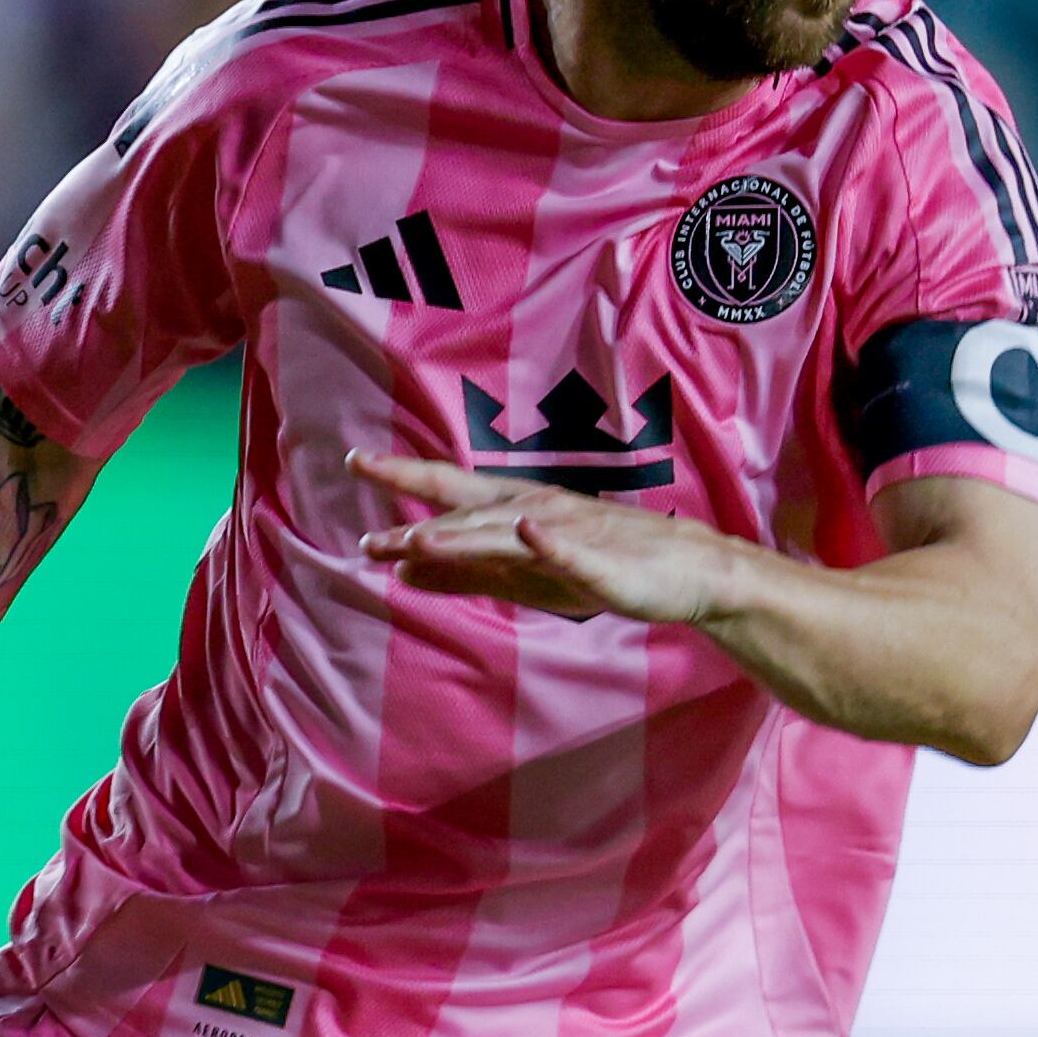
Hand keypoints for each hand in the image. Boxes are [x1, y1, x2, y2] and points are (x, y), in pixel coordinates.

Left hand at [352, 452, 749, 624]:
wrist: (682, 571)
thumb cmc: (599, 567)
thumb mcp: (522, 575)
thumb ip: (461, 571)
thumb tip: (399, 568)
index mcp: (512, 512)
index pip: (449, 489)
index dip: (403, 477)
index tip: (355, 461)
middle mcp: (534, 512)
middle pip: (468, 508)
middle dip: (419, 509)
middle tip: (366, 516)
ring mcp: (569, 536)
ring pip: (508, 533)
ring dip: (465, 534)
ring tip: (420, 538)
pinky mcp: (602, 563)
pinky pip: (572, 552)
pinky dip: (547, 541)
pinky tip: (527, 530)